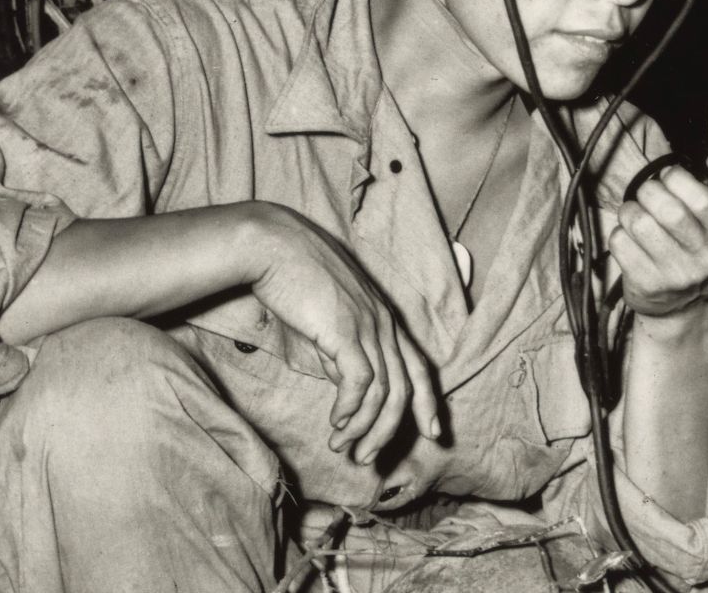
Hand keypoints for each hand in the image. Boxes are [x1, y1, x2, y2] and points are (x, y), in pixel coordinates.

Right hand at [241, 202, 440, 463]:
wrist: (274, 247)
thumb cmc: (294, 282)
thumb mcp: (325, 323)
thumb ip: (339, 353)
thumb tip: (345, 385)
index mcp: (384, 320)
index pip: (419, 367)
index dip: (428, 402)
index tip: (433, 433)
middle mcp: (385, 324)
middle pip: (404, 388)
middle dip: (389, 430)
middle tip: (367, 459)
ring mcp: (368, 326)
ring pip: (383, 391)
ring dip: (363, 428)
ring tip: (342, 449)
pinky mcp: (346, 330)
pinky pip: (360, 381)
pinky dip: (351, 409)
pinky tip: (337, 424)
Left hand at [610, 153, 707, 319]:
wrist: (686, 304)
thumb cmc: (706, 246)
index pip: (700, 198)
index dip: (677, 178)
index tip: (671, 177)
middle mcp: (705, 257)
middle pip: (667, 210)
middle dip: (650, 190)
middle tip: (650, 193)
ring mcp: (675, 274)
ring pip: (639, 223)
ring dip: (630, 209)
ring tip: (638, 213)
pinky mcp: (646, 284)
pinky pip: (620, 242)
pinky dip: (620, 233)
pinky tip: (631, 238)